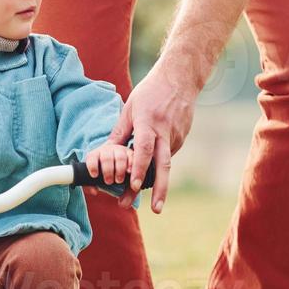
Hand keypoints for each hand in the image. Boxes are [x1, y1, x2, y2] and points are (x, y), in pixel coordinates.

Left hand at [83, 140, 130, 187]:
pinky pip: (132, 158)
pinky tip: (129, 172)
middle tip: (109, 182)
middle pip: (106, 158)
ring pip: (120, 158)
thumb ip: (92, 186)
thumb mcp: (98, 180)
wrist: (122, 175)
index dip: (92, 165)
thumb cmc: (107, 177)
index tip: (94, 175)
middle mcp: (108, 151)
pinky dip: (131, 165)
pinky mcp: (131, 154)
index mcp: (96, 156)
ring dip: (120, 170)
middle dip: (107, 171)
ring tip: (119, 180)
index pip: (92, 157)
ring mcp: (120, 151)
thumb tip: (94, 191)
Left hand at [106, 65, 194, 214]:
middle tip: (156, 210)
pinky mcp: (182, 138)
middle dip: (160, 190)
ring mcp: (176, 136)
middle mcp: (165, 132)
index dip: (138, 168)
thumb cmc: (150, 92)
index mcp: (149, 123)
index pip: (144, 150)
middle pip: (163, 165)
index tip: (134, 185)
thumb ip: (120, 133)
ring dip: (158, 182)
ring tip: (154, 203)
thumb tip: (106, 153)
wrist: (180, 79)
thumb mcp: (130, 108)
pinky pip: (168, 154)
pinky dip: (160, 164)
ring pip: (165, 163)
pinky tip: (154, 167)